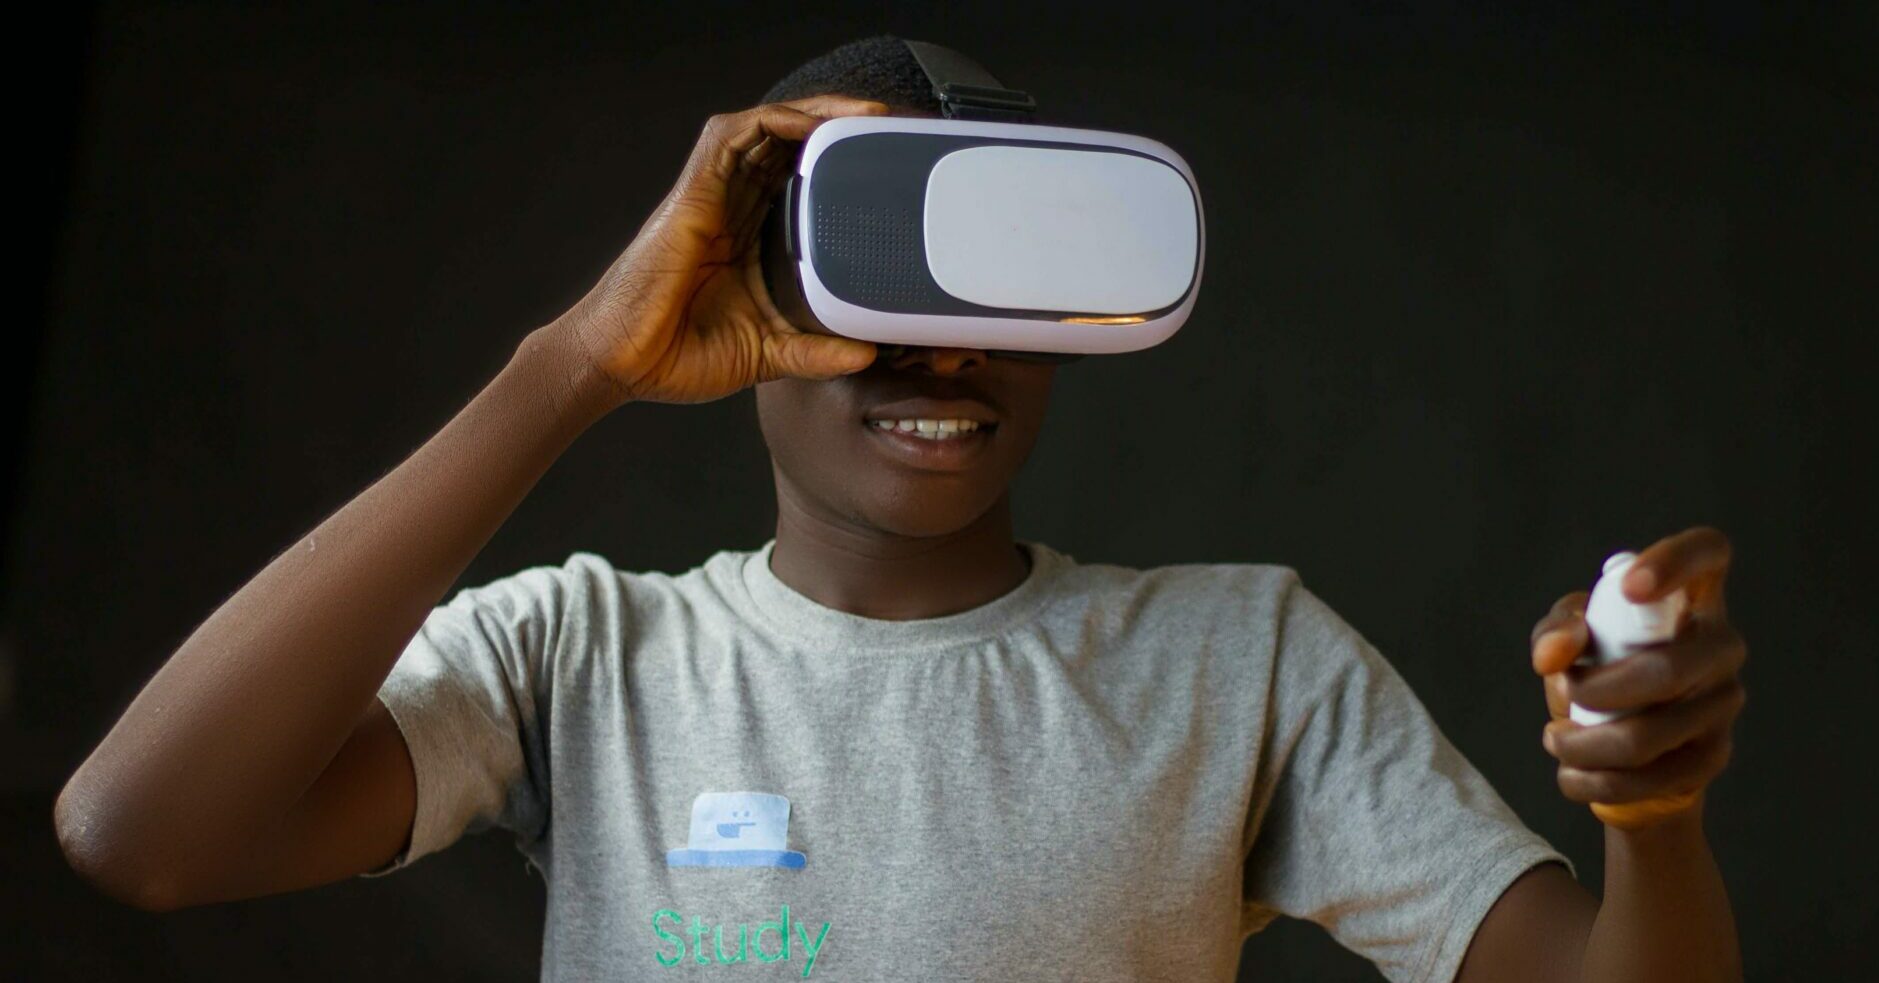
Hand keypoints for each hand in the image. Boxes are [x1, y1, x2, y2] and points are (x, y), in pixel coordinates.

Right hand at [551, 96, 888, 407]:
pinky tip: (809, 124)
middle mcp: (732, 209)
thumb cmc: (676, 356)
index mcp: (750, 240)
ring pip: (765, 129)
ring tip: (861, 114)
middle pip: (788, 146)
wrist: (619, 364)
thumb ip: (813, 352)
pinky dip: (772, 121)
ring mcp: (711, 197)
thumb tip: (866, 355)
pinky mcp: (692, 194)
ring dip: (814, 112)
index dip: (840, 164)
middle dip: (837, 127)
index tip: (886, 167)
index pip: (800, 182)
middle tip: (887, 127)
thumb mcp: (765, 354)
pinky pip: (732, 138)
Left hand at [1529, 526, 1747, 828]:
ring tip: (1556, 739)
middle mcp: (1720, 645)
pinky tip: (1573, 775)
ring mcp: (1724, 702)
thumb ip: (1557, 629)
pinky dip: (1598, 782)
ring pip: (1651, 734)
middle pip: (1667, 670)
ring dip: (1584, 745)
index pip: (1708, 552)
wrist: (1628, 743)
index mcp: (1692, 595)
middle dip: (1597, 691)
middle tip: (1563, 691)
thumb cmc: (1601, 665)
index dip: (1675, 562)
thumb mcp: (1571, 635)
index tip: (1629, 589)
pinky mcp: (1714, 755)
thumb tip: (1553, 655)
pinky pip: (1653, 779)